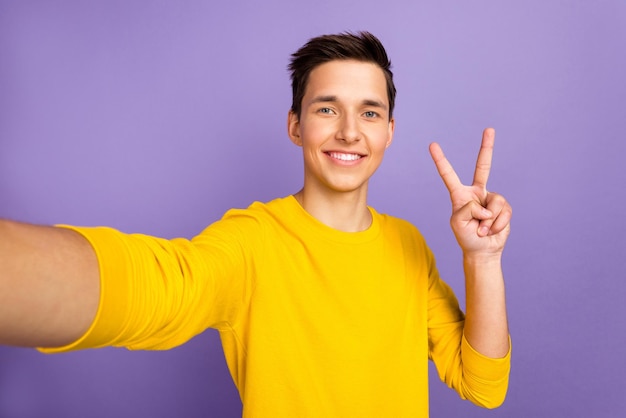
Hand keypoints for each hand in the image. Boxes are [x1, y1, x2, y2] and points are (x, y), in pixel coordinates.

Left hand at [429, 128, 511, 255]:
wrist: (483, 250)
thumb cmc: (466, 236)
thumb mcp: (458, 223)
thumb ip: (468, 209)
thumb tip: (485, 205)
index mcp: (459, 195)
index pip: (449, 175)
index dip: (441, 161)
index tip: (432, 145)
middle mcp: (476, 192)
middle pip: (483, 166)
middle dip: (487, 147)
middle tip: (489, 129)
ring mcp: (490, 198)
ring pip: (494, 201)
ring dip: (489, 221)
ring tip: (483, 230)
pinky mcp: (503, 206)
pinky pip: (503, 211)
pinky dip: (497, 224)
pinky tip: (492, 231)